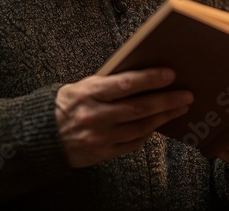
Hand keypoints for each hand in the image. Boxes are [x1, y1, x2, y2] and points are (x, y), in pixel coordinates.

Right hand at [55, 68, 191, 167]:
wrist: (41, 135)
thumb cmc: (66, 104)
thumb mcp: (82, 86)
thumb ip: (109, 83)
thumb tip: (143, 76)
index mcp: (88, 94)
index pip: (125, 84)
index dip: (150, 79)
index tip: (170, 75)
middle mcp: (95, 116)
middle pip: (139, 108)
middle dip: (166, 101)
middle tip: (187, 95)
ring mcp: (99, 137)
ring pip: (139, 128)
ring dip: (163, 117)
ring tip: (179, 108)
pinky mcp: (101, 153)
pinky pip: (131, 144)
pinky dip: (147, 133)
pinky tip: (158, 124)